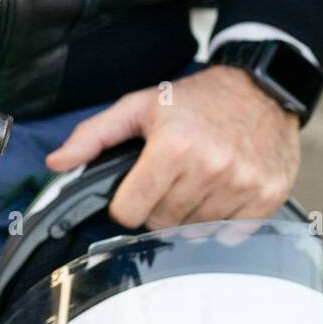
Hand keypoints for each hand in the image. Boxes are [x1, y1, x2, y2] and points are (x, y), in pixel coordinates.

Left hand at [45, 65, 300, 228]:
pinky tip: (219, 193)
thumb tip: (55, 162)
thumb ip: (93, 136)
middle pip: (161, 224)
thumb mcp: (139, 106)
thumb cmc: (195, 100)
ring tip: (195, 182)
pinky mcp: (267, 196)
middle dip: (157, 206)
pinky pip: (230, 235)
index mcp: (173, 147)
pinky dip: (220, 222)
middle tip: (169, 179)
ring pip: (194, 231)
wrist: (261, 88)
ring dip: (189, 214)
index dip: (126, 202)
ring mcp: (242, 184)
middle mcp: (210, 167)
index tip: (136, 187)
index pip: (129, 212)